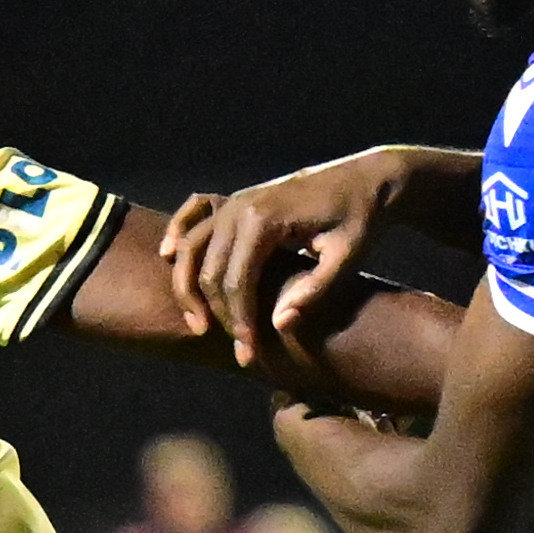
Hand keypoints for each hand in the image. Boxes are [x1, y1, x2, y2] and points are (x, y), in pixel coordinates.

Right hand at [163, 150, 422, 368]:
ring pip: (193, 247)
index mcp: (265, 219)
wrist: (366, 180)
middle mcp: (241, 206)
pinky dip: (178, 233)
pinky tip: (167, 256)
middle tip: (238, 351)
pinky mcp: (237, 201)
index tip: (249, 352)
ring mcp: (235, 200)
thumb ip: (313, 290)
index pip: (237, 281)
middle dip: (218, 315)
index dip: (240, 322)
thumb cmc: (361, 219)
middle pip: (209, 269)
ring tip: (198, 324)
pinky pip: (194, 215)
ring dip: (189, 287)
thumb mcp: (347, 257)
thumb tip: (279, 324)